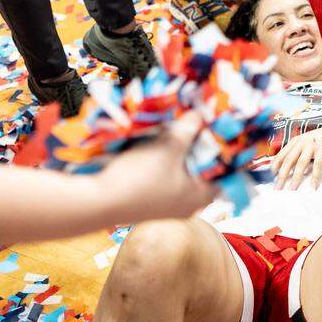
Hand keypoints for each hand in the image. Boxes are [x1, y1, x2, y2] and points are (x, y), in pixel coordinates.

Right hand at [95, 112, 216, 220]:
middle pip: (204, 173)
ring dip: (182, 157)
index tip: (225, 134)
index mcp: (200, 197)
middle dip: (202, 150)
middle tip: (202, 129)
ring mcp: (167, 207)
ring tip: (182, 135)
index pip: (226, 174)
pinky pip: (166, 181)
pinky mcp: (149, 204)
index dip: (227, 152)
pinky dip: (167, 165)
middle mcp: (188, 206)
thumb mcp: (169, 146)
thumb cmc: (139, 177)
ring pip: (183, 176)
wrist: (95, 201)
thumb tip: (201, 113)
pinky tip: (160, 149)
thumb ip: (188, 128)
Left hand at [272, 125, 321, 190]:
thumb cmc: (318, 139)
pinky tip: (313, 185)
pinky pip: (317, 164)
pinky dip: (315, 176)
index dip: (275, 166)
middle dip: (282, 176)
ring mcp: (312, 145)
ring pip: (301, 164)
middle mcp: (301, 143)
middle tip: (278, 188)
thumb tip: (288, 169)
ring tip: (292, 189)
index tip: (271, 177)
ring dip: (296, 178)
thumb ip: (296, 153)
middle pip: (289, 161)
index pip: (281, 155)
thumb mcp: (304, 143)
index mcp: (295, 141)